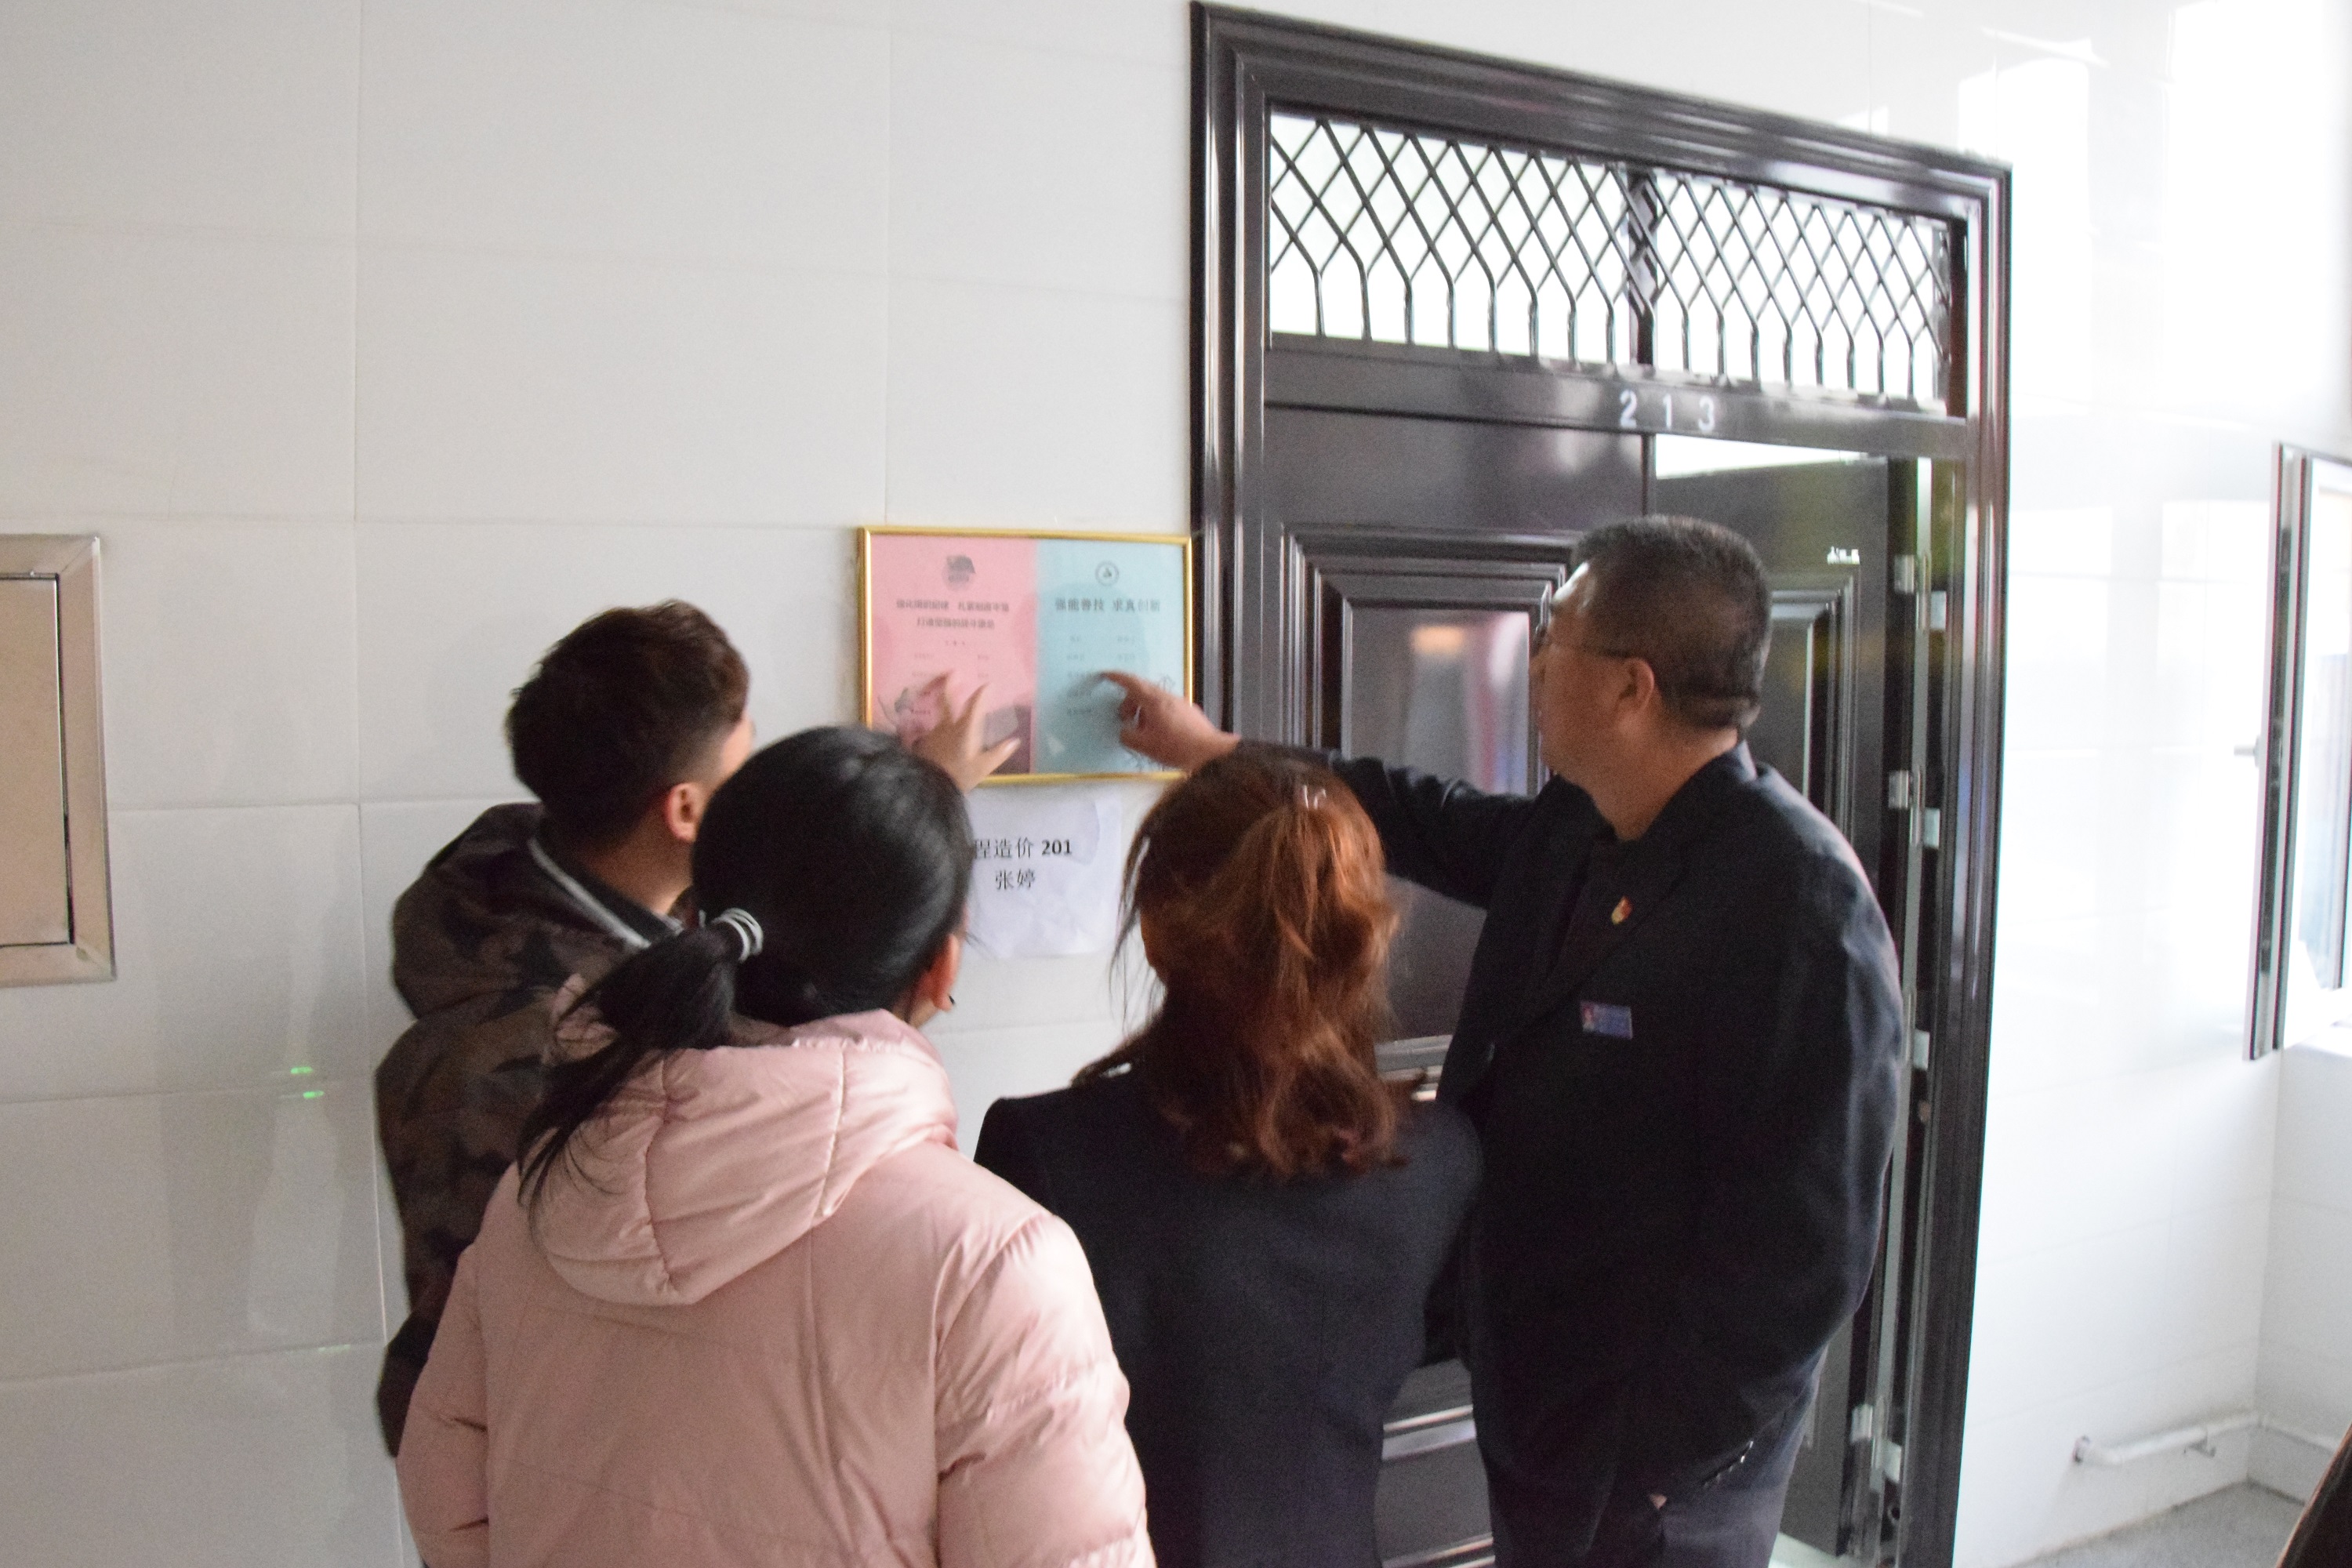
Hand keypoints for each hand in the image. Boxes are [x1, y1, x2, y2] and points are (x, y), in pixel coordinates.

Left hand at [906, 676, 1019, 790]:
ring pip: (937, 716)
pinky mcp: (922, 743)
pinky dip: (933, 730)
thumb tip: (1014, 741)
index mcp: (965, 729)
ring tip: (941, 703)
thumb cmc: (958, 776)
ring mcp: (933, 733)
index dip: (982, 693)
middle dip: (949, 685)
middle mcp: (948, 726)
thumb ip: (998, 754)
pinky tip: (933, 735)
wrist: (928, 786)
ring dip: (940, 706)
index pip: (975, 705)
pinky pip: (928, 732)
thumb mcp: (982, 768)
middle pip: (947, 701)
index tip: (987, 684)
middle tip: (952, 672)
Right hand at [1101, 672, 1238, 772]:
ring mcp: (1181, 703)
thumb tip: (1124, 731)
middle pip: (1143, 691)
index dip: (1118, 678)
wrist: (1211, 753)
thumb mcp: (1145, 745)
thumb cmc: (1176, 747)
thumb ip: (1128, 736)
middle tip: (1123, 717)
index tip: (1106, 674)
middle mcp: (1168, 697)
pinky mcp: (1189, 712)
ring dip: (1143, 710)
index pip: (1132, 683)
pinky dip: (1156, 715)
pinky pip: (1166, 707)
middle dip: (1129, 701)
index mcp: (1155, 701)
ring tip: (1142, 730)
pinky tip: (1159, 734)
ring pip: (1156, 700)